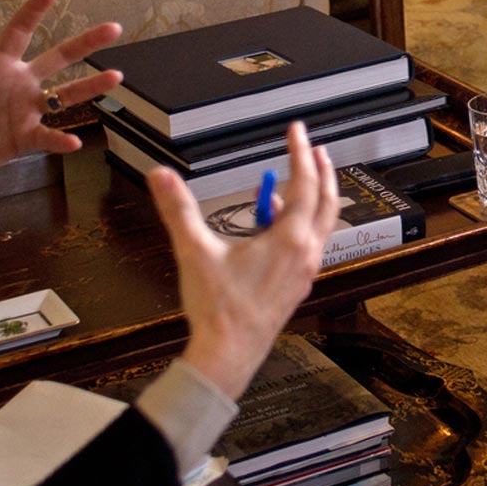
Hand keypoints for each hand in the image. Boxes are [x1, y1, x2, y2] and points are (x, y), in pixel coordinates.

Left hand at [0, 0, 121, 198]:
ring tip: (116, 76)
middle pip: (58, 57)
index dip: (34, 10)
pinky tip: (74, 142)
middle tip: (113, 28)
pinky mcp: (25, 137)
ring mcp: (25, 109)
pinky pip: (48, 136)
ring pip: (65, 94)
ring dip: (90, 86)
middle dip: (85, 43)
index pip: (19, 31)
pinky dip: (60, 139)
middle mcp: (18, 82)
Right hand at [147, 123, 342, 399]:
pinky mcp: (296, 286)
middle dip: (321, 171)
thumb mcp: (195, 252)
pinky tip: (270, 226)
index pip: (303, 183)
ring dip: (311, 199)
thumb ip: (178, 209)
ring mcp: (304, 271)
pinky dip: (297, 225)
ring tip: (284, 186)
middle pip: (326, 201)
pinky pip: (307, 245)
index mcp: (290, 240)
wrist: (229, 354)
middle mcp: (306, 253)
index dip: (299, 152)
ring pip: (320, 224)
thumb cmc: (219, 310)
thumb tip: (160, 176)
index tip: (296, 131)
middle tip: (314, 149)